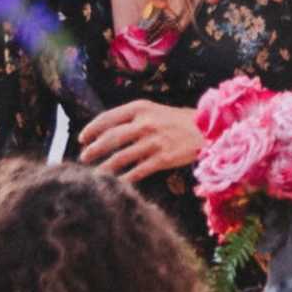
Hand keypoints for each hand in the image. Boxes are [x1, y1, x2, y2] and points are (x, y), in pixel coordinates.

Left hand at [76, 100, 204, 182]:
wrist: (208, 130)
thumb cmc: (179, 121)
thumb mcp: (155, 110)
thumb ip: (133, 118)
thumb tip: (106, 132)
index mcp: (141, 108)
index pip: (108, 118)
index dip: (92, 129)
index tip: (82, 139)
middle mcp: (145, 123)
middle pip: (110, 139)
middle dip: (93, 150)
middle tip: (84, 158)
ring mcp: (154, 141)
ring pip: (120, 158)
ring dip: (104, 167)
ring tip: (95, 173)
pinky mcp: (163, 158)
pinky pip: (137, 171)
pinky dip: (124, 179)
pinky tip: (117, 183)